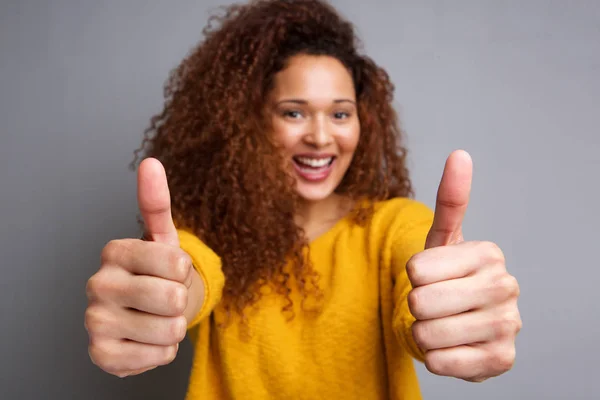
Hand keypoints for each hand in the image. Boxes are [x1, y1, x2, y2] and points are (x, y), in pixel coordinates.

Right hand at [85, 158, 192, 377]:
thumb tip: (151, 163)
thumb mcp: (163, 238)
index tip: (169, 272)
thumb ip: (157, 202)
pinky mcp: (102, 355)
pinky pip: (159, 356)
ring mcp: (95, 322)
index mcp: (114, 251)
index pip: (178, 264)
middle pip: (173, 299)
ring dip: (173, 328)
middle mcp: (97, 284)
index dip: (184, 273)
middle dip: (179, 302)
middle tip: (163, 298)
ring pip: (169, 330)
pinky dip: (162, 351)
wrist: (145, 314)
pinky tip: (145, 339)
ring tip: (155, 318)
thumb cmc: (158, 274)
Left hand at [407, 150, 520, 381]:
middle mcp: (506, 287)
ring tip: (441, 325)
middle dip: (415, 307)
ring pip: (428, 334)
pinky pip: (441, 363)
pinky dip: (434, 358)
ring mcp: (508, 326)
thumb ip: (450, 200)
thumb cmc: (446, 280)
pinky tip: (451, 348)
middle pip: (420, 302)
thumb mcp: (443, 240)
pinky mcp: (501, 360)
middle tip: (433, 305)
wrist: (458, 325)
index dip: (412, 277)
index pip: (416, 269)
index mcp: (488, 254)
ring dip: (423, 333)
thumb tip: (460, 154)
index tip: (430, 278)